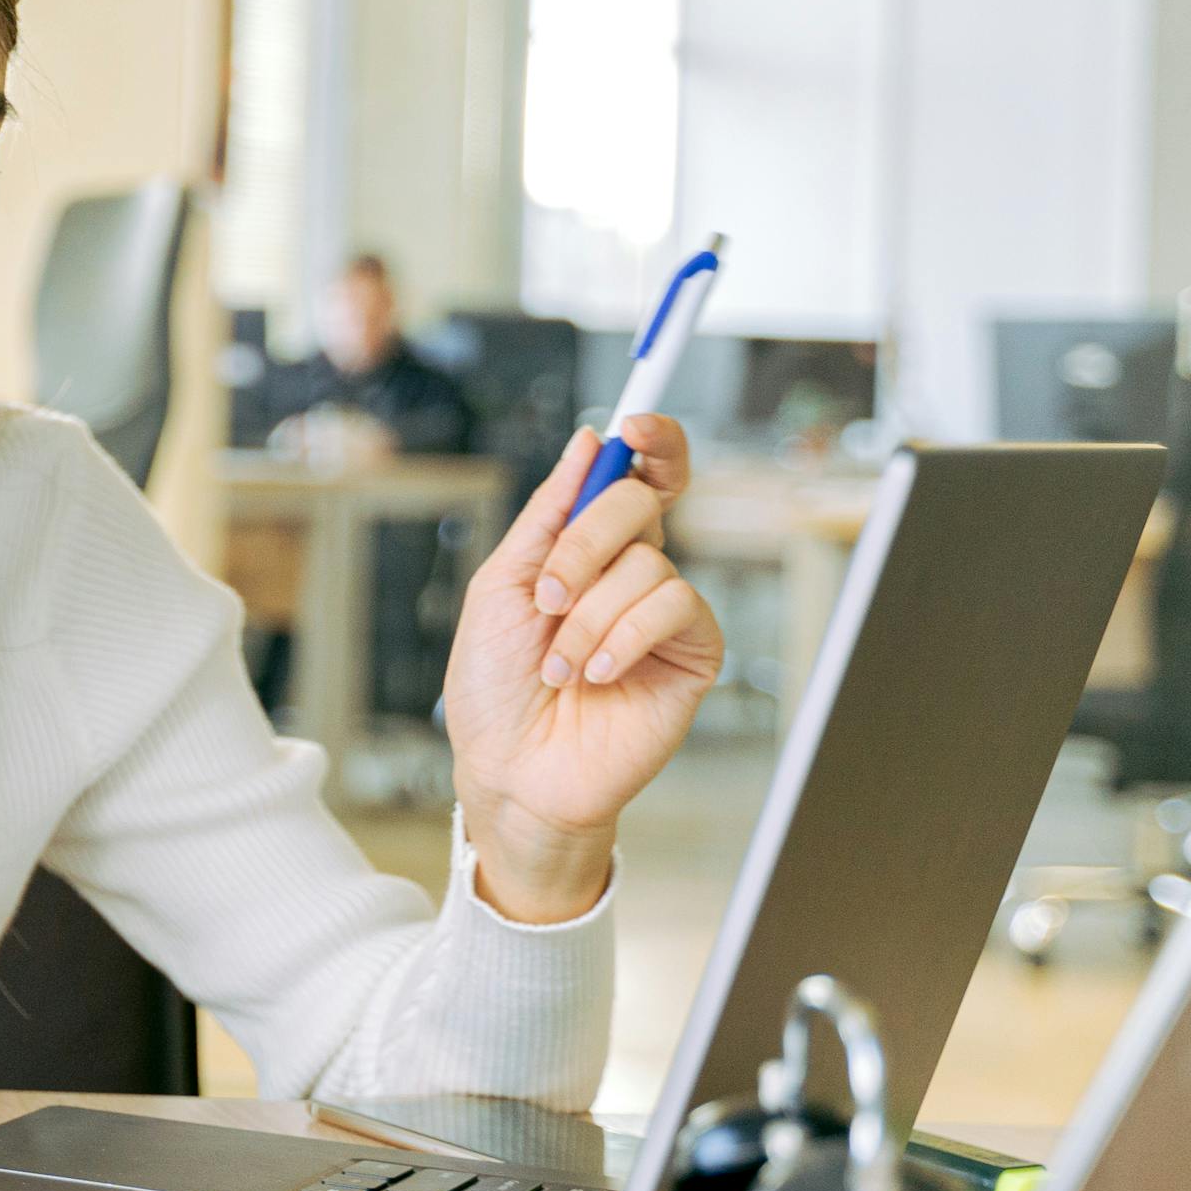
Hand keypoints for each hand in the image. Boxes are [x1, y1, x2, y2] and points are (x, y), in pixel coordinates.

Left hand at [441, 417, 726, 922]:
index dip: (651, 442)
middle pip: (638, 503)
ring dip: (587, 615)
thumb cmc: (497, 686)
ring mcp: (664, 613)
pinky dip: (624, 636)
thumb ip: (548, 513)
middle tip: (546, 597)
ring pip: (648, 563)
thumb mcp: (500, 584)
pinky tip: (600, 674)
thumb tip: (588, 442)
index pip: (636, 478)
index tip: (637, 423)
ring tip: (561, 665)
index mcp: (586, 549)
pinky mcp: (693, 653)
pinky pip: (675, 606)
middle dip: (582, 544)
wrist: (514, 767)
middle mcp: (631, 573)